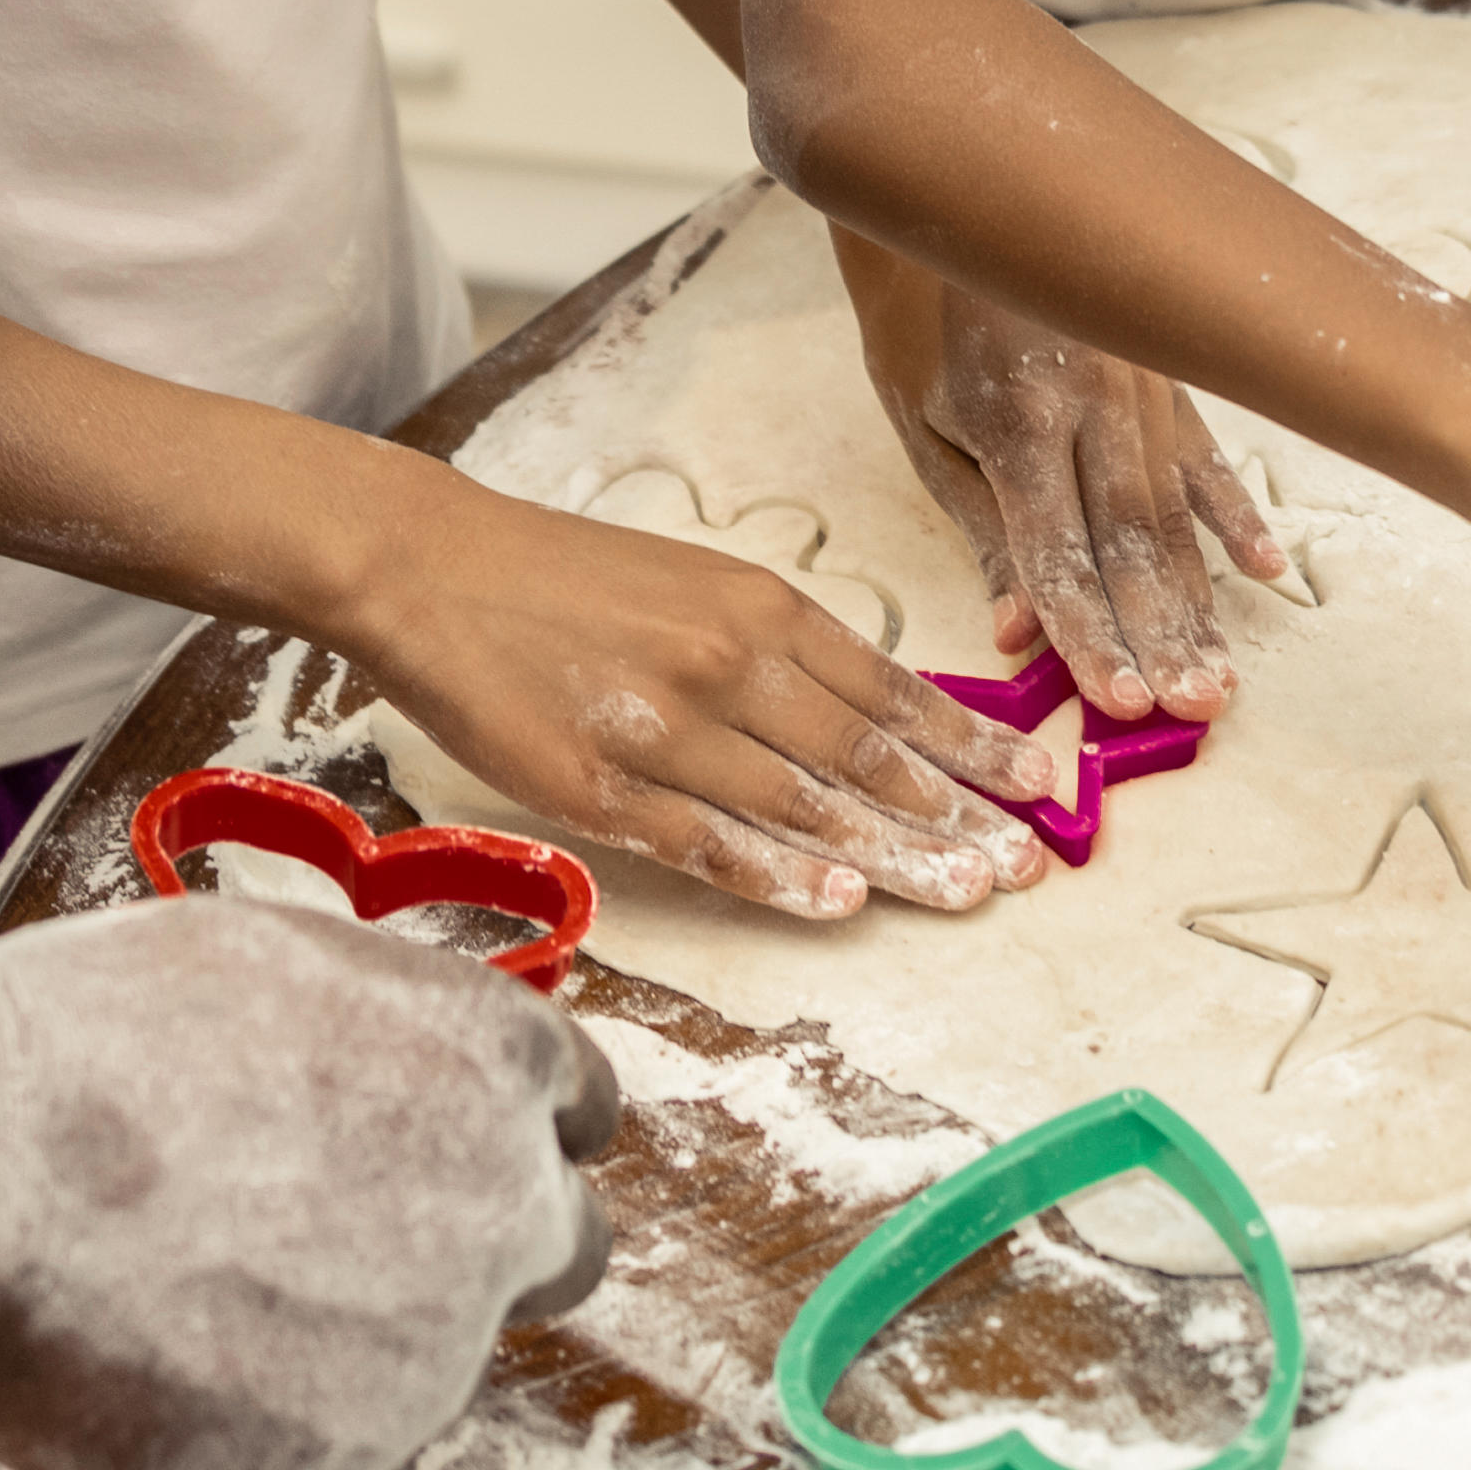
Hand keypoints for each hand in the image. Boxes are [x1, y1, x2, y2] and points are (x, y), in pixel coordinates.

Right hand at [0, 899, 617, 1469]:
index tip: (464, 1147)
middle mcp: (501, 1206)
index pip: (579, 1108)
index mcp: (491, 1059)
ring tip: (195, 1297)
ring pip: (441, 1363)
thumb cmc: (79, 1044)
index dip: (515, 1130)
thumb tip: (388, 1076)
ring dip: (359, 1342)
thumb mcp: (268, 967)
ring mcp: (439, 1352)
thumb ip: (376, 1033)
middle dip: (485, 1246)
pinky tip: (199, 1384)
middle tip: (357, 1244)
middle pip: (559, 1248)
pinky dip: (302, 1443)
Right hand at [340, 471, 1062, 922]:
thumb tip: (873, 713)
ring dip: (892, 857)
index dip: (971, 746)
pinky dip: (776, 875)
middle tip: (1029, 865)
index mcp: (757, 607)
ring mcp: (665, 729)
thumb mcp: (694, 584)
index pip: (892, 691)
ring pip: (803, 807)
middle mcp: (728, 664)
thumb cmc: (566, 577)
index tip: (1038, 785)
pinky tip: (834, 904)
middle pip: (866, 758)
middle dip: (957, 817)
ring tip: (964, 894)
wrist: (432, 565)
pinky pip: (706, 841)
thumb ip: (779, 646)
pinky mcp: (600, 786)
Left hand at [838, 240, 1279, 719]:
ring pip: (1175, 510)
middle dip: (1162, 633)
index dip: (1088, 630)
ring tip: (1220, 678)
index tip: (1119, 704)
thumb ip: (981, 531)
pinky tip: (1263, 570)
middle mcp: (1093, 400)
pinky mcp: (1168, 373)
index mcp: (1019, 416)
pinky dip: (1235, 514)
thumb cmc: (926, 333)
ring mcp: (1141, 384)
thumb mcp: (928, 431)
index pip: (1058, 549)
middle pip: (1132, 539)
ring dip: (1199, 601)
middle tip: (1195, 710)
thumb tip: (1017, 634)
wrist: (965, 204)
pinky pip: (1209, 453)